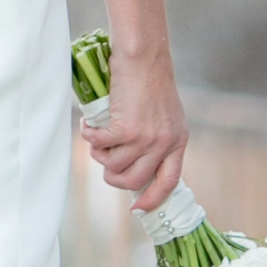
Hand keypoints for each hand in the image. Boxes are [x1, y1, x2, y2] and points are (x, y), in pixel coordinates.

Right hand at [82, 50, 186, 211]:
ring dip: (98, 153)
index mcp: (177, 141)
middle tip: (104, 160)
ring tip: (96, 134)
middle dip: (113, 176)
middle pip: (134, 180)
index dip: (153, 198)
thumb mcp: (163, 114)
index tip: (138, 209)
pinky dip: (89, 135)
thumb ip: (156, 137)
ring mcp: (146, 138)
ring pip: (113, 165)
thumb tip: (133, 161)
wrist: (143, 57)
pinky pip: (99, 145)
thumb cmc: (149, 79)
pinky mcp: (127, 129)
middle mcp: (164, 144)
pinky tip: (88, 123)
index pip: (169, 182)